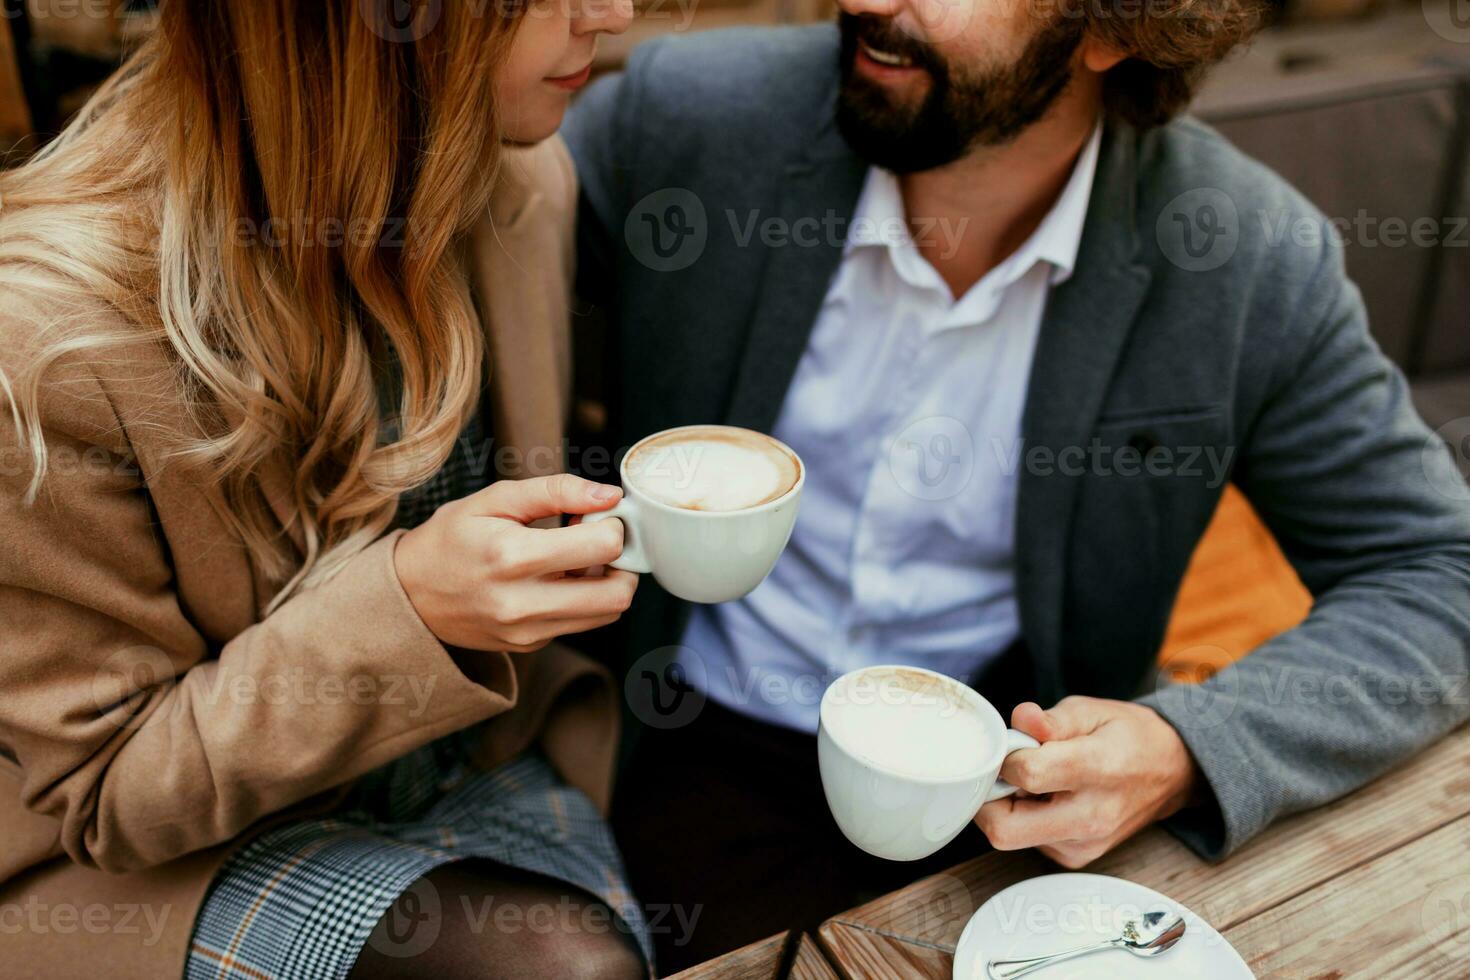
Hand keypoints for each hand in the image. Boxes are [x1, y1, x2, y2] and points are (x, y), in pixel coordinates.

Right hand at [393, 474, 637, 652]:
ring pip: (607, 613)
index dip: (612, 524)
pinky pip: (581, 623)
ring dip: (608, 583)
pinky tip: (558, 579)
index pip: (603, 546)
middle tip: (601, 541)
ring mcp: (528, 631)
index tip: (597, 514)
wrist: (409, 594)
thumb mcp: (495, 500)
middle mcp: (522, 603)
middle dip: (623, 562)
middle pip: (617, 593)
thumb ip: (556, 491)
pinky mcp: (531, 645)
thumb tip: (609, 494)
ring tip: (578, 559)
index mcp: (512, 556)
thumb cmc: (452, 538)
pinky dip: (584, 600)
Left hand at [973, 696, 1201, 868]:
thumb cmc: (1129, 736)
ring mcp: (1084, 845)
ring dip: (1008, 807)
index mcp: (1097, 770)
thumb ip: (1051, 719)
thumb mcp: (1092, 711)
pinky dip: (1026, 818)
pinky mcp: (1077, 858)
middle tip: (1005, 772)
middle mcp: (1090, 817)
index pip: (1026, 774)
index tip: (1014, 745)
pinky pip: (1028, 842)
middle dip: (989, 798)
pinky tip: (1048, 798)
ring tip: (1037, 780)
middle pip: (1005, 829)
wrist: (1172, 772)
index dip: (1007, 757)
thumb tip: (1020, 719)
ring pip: (1011, 837)